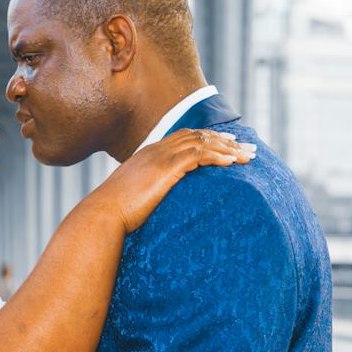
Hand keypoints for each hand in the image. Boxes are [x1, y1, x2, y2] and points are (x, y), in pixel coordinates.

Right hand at [88, 129, 255, 232]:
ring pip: (202, 142)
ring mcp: (160, 157)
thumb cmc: (114, 215)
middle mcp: (156, 150)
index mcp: (149, 155)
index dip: (209, 140)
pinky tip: (232, 162)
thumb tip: (156, 207)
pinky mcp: (165, 168)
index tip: (228, 146)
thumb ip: (148, 194)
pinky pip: (198, 155)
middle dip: (225, 141)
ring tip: (249, 156)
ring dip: (228, 148)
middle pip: (198, 136)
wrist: (102, 216)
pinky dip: (217, 156)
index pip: (185, 138)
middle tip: (247, 147)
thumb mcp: (134, 200)